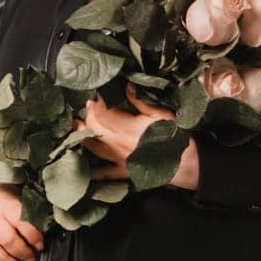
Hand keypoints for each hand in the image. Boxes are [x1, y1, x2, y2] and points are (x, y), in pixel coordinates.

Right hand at [0, 173, 43, 260]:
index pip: (22, 223)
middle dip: (22, 253)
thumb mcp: (16, 195)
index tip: (40, 246)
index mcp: (5, 204)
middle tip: (31, 259)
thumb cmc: (0, 193)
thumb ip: (27, 211)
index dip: (33, 237)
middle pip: (7, 240)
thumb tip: (45, 229)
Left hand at [73, 81, 198, 187]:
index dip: (97, 103)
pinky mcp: (123, 171)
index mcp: (126, 128)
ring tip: (76, 125)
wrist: (184, 162)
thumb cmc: (174, 136)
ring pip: (94, 147)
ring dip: (83, 135)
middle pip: (95, 128)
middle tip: (89, 106)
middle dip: (89, 115)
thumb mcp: (159, 113)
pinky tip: (84, 172)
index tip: (97, 95)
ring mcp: (118, 159)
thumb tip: (126, 86)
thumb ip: (139, 101)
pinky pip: (105, 173)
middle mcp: (117, 144)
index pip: (103, 112)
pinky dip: (94, 173)